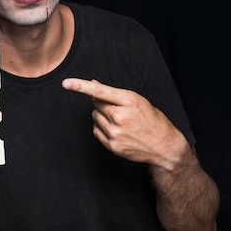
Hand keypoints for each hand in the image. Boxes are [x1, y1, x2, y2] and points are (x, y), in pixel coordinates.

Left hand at [61, 78, 186, 166]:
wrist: (164, 147)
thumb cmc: (152, 120)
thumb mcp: (137, 100)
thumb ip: (114, 93)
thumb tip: (93, 84)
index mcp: (129, 101)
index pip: (100, 91)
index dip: (80, 86)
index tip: (66, 83)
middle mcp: (120, 117)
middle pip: (96, 103)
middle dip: (103, 103)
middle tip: (118, 109)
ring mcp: (115, 133)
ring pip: (94, 116)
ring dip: (102, 115)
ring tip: (120, 121)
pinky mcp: (112, 145)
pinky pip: (95, 130)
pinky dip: (101, 127)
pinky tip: (116, 130)